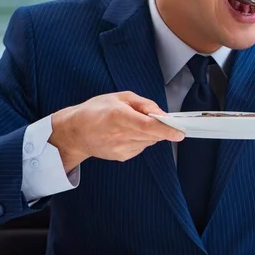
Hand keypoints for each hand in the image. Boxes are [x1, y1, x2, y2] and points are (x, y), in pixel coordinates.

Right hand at [49, 91, 183, 172]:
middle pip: (152, 135)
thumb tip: (163, 115)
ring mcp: (119, 148)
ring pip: (149, 142)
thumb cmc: (96, 110)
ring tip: (133, 124)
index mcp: (118, 116)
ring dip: (149, 133)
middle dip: (161, 128)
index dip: (166, 130)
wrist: (74, 132)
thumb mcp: (121, 97)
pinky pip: (141, 148)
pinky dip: (141, 140)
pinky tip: (127, 133)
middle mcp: (119, 134)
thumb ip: (145, 104)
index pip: (148, 126)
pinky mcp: (120, 157)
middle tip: (158, 119)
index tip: (180, 133)